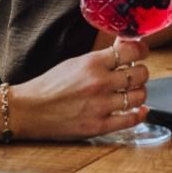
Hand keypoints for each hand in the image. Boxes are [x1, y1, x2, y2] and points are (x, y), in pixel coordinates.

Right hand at [10, 39, 150, 139]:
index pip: (131, 51)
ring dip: (139, 93)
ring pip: (139, 96)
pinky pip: (130, 119)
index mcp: (92, 63)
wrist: (29, 109)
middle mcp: (99, 83)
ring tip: (132, 92)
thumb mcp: (75, 62)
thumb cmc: (50, 85)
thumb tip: (123, 47)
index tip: (142, 52)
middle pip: (140, 74)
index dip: (141, 50)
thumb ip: (101, 57)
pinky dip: (139, 114)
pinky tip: (139, 110)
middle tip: (136, 74)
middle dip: (141, 72)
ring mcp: (100, 105)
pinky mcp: (98, 126)